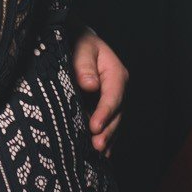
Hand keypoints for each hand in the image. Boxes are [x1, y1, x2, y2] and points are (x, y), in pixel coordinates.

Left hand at [71, 31, 126, 155]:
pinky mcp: (102, 105)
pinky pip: (106, 122)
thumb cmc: (77, 39)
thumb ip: (84, 64)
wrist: (75, 38)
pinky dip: (105, 136)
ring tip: (98, 153)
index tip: (94, 126)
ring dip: (108, 137)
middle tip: (96, 147)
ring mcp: (111, 98)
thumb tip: (90, 84)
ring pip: (113, 121)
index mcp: (115, 72)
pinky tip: (100, 152)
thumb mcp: (81, 45)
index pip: (113, 96)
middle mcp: (116, 87)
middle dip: (108, 131)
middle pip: (116, 113)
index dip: (105, 112)